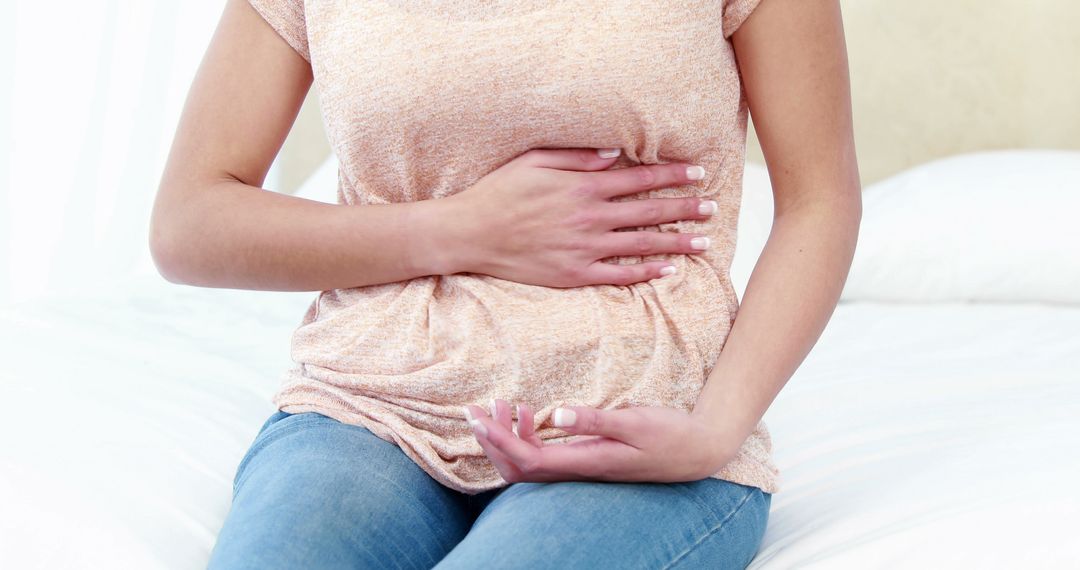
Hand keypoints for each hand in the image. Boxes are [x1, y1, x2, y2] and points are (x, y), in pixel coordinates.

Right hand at [444, 148, 717, 287]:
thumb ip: (577, 156)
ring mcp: (584, 248)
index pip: (641, 179)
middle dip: (685, 208)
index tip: (698, 174)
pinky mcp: (574, 274)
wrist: (470, 234)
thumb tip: (615, 153)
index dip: (673, 176)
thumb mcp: (534, 159)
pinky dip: (646, 272)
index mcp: (583, 186)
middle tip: (712, 208)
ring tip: (704, 242)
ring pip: (642, 244)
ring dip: (677, 242)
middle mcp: (590, 217)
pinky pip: (619, 275)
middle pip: (650, 211)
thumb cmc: (499, 191)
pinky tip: (667, 269)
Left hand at [462, 399, 736, 483]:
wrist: (696, 452)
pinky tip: (530, 413)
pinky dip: (528, 436)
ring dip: (506, 438)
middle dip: (491, 442)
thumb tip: (556, 414)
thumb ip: (595, 419)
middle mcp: (578, 470)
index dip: (497, 442)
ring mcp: (581, 466)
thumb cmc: (669, 435)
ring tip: (498, 405)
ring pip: (529, 464)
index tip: (477, 416)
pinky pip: (545, 455)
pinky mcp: (587, 459)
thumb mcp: (634, 421)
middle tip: (475, 410)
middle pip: (517, 469)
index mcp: (585, 461)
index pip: (526, 460)